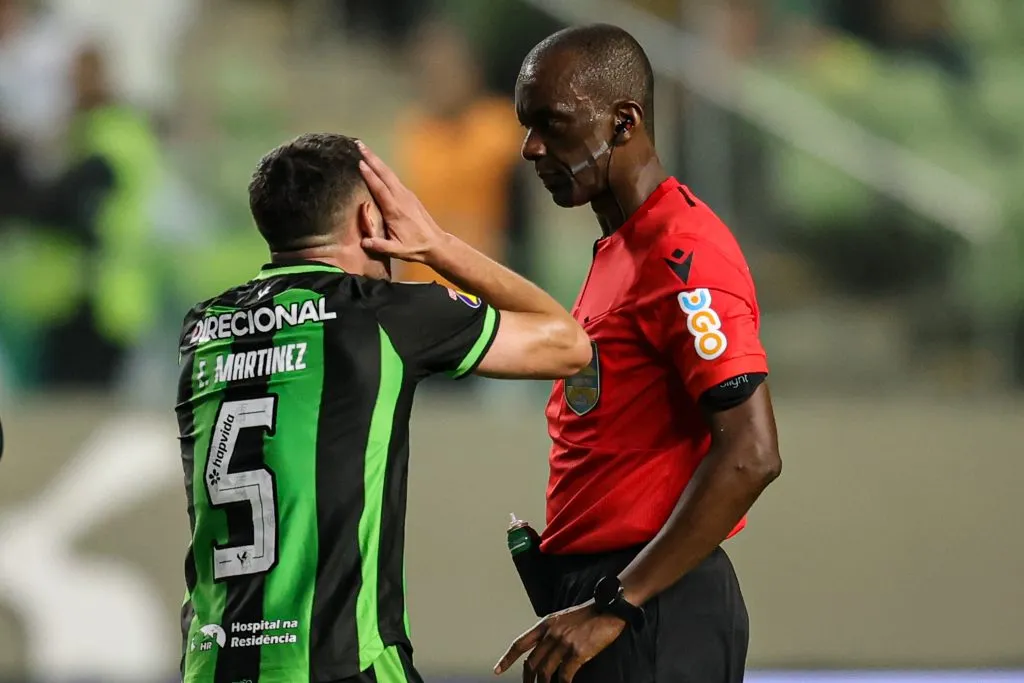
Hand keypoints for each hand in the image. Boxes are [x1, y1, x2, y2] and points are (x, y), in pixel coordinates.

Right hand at [355, 140, 447, 263]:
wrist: (436, 244)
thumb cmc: (415, 248)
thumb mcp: (398, 251)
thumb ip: (381, 246)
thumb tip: (364, 243)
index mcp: (395, 210)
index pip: (380, 189)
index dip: (370, 176)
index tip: (360, 162)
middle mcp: (401, 198)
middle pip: (385, 174)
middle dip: (372, 159)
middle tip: (359, 145)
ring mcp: (407, 195)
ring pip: (390, 174)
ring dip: (377, 161)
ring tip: (365, 149)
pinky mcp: (410, 195)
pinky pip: (394, 178)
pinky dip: (384, 169)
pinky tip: (377, 165)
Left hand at [494, 602, 625, 682]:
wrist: (608, 608)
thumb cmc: (588, 614)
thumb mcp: (562, 618)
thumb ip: (550, 632)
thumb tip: (542, 649)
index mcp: (546, 624)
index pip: (520, 643)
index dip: (507, 659)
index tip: (498, 670)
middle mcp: (551, 633)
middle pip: (532, 663)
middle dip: (528, 680)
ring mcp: (564, 643)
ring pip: (545, 672)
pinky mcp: (578, 652)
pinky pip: (564, 675)